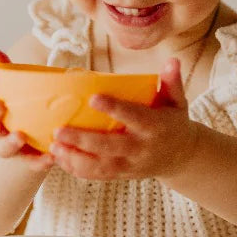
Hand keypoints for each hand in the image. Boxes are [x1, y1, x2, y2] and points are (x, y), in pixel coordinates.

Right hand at [0, 49, 53, 171]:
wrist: (29, 146)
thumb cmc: (22, 108)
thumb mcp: (14, 89)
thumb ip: (5, 71)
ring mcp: (11, 147)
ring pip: (4, 148)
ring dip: (10, 142)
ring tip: (20, 136)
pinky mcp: (29, 160)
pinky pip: (32, 163)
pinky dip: (39, 162)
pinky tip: (50, 157)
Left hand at [48, 57, 198, 180]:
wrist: (182, 157)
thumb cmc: (174, 123)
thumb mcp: (177, 101)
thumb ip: (172, 82)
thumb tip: (172, 60)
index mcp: (155, 127)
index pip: (134, 117)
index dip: (114, 108)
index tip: (93, 98)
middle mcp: (141, 149)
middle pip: (110, 147)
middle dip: (83, 140)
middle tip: (59, 130)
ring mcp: (131, 165)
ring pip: (101, 166)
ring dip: (75, 158)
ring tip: (54, 146)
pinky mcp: (122, 174)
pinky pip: (98, 176)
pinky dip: (77, 170)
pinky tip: (60, 158)